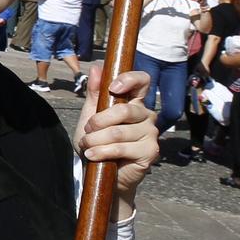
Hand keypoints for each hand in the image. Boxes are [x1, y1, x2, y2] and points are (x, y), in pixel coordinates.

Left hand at [77, 66, 159, 202]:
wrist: (100, 171)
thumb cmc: (97, 141)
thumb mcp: (90, 115)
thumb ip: (94, 92)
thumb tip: (96, 68)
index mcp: (134, 102)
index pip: (142, 80)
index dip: (129, 79)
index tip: (112, 87)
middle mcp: (147, 115)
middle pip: (125, 110)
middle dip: (98, 121)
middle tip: (88, 130)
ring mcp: (151, 133)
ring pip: (118, 132)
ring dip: (95, 140)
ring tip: (87, 146)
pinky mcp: (150, 151)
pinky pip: (122, 147)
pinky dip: (101, 152)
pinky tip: (92, 155)